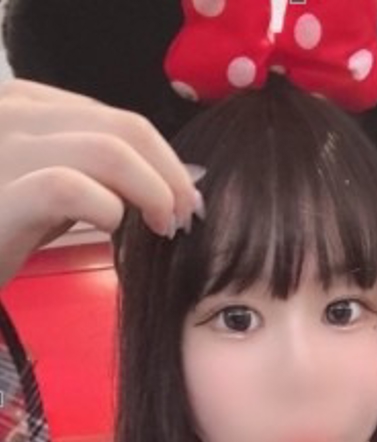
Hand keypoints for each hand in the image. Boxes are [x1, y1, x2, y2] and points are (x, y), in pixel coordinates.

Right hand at [0, 78, 202, 288]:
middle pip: (125, 128)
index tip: (185, 196)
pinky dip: (107, 207)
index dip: (164, 158)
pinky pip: (68, 188)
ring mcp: (4, 149)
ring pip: (107, 150)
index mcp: (29, 106)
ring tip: (162, 225)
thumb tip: (171, 185)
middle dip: (170, 173)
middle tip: (185, 214)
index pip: (118, 119)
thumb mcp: (49, 192)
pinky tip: (113, 227)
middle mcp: (15, 114)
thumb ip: (97, 177)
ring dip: (152, 190)